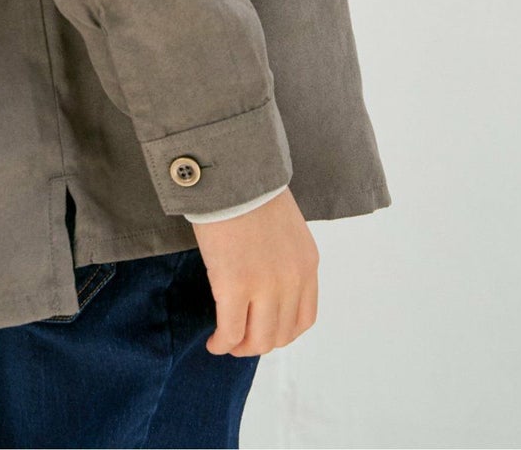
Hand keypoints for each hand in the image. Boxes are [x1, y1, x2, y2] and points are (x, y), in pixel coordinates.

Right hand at [189, 188, 318, 356]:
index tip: (262, 329)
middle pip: (281, 334)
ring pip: (258, 340)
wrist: (230, 173)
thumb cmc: (249, 190)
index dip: (281, 332)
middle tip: (240, 339)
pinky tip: (213, 342)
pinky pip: (231, 331)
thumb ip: (283, 257)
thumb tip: (265, 278)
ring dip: (241, 347)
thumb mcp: (284, 227)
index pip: (303, 318)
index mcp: (307, 264)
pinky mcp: (235, 286)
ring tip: (226, 342)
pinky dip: (222, 343)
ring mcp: (266, 286)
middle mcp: (293, 280)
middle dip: (259, 343)